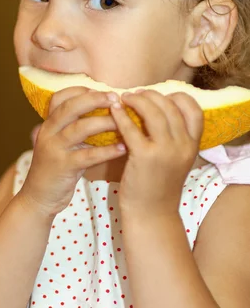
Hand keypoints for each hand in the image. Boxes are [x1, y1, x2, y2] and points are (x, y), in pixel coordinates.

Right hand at [21, 87, 125, 217]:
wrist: (38, 198)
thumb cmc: (55, 169)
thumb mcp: (59, 144)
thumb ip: (74, 128)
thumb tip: (102, 112)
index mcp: (48, 124)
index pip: (59, 97)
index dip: (80, 90)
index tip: (101, 90)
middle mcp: (48, 132)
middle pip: (70, 108)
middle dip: (94, 100)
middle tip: (116, 98)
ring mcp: (54, 149)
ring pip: (79, 128)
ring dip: (104, 123)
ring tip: (124, 122)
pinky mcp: (63, 167)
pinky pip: (87, 155)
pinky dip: (106, 151)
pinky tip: (122, 148)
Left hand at [110, 89, 203, 216]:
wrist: (151, 214)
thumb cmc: (158, 184)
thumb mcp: (175, 159)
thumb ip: (172, 136)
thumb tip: (155, 108)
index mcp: (193, 144)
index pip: (194, 109)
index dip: (176, 96)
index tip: (158, 96)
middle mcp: (183, 145)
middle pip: (171, 105)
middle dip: (151, 95)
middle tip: (135, 94)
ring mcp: (165, 151)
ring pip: (154, 112)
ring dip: (137, 100)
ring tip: (124, 99)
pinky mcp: (144, 157)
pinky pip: (132, 128)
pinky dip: (121, 116)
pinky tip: (114, 111)